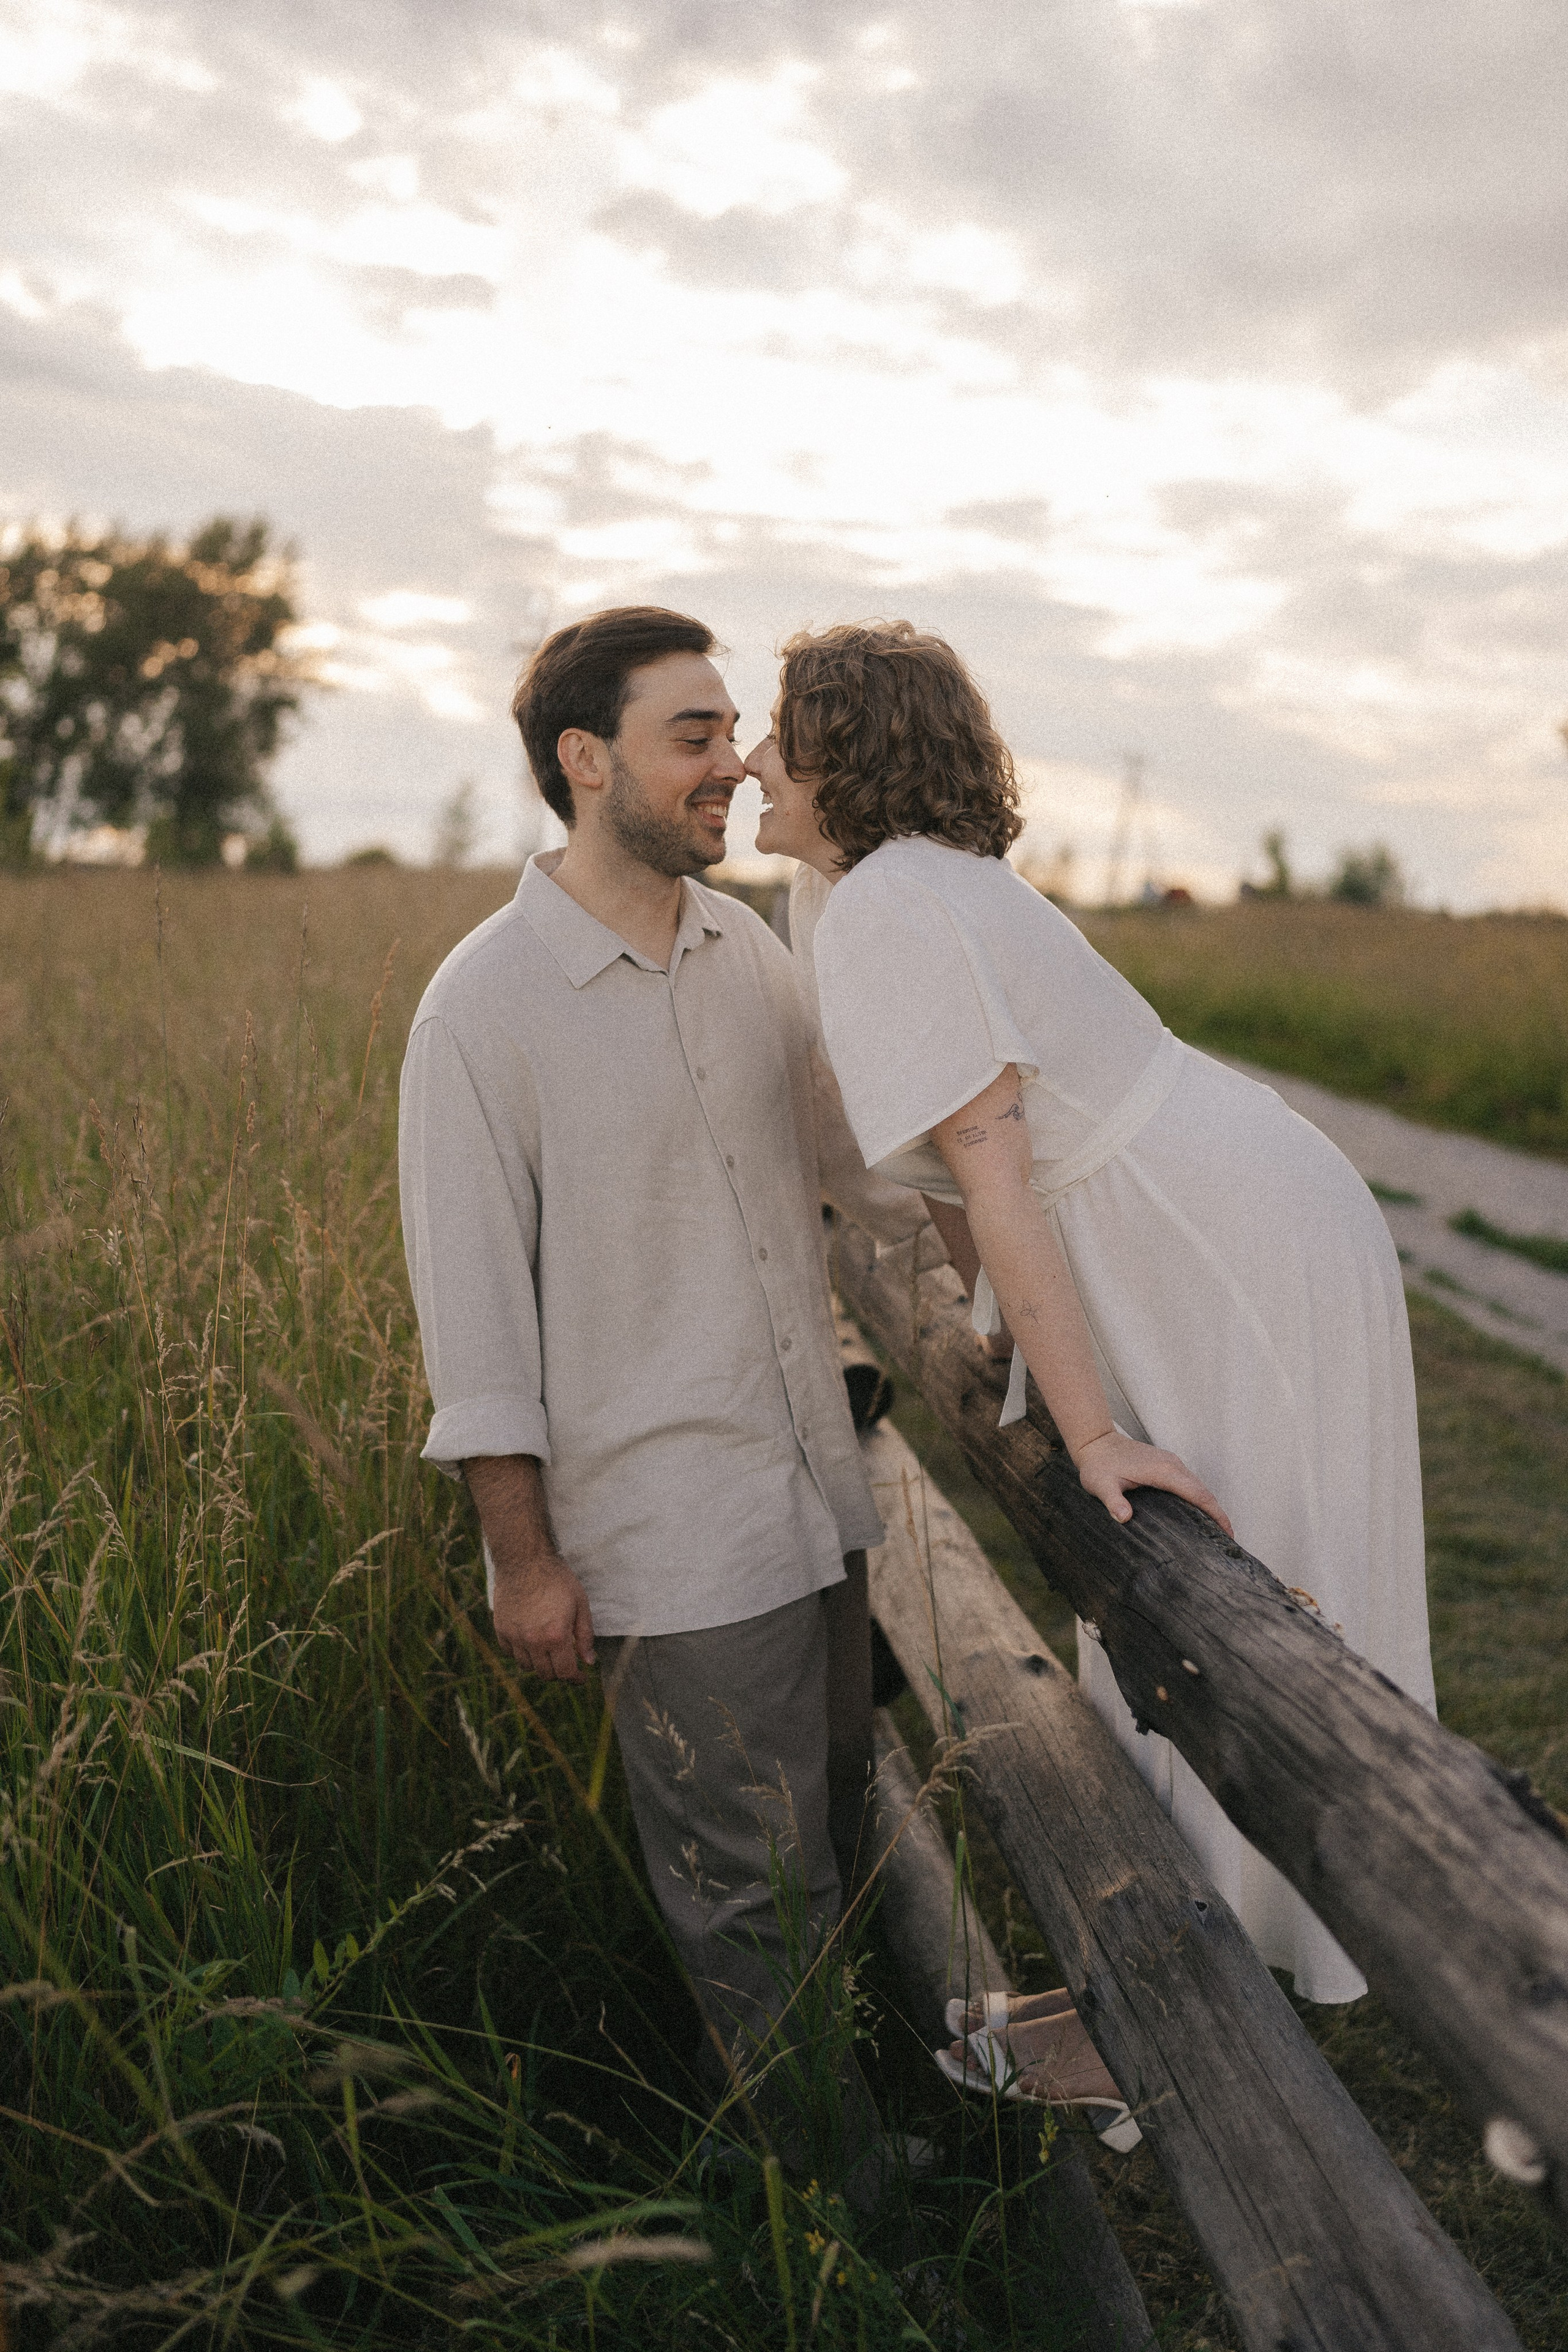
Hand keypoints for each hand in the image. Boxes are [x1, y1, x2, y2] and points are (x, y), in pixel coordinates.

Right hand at [491, 1551, 596, 1680]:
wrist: (524, 1560)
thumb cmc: (556, 1579)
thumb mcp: (580, 1603)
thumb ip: (585, 1635)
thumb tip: (588, 1661)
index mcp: (556, 1636)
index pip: (565, 1672)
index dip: (575, 1678)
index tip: (580, 1677)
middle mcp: (533, 1641)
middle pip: (545, 1674)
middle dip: (558, 1672)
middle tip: (565, 1662)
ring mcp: (514, 1637)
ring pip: (526, 1666)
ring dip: (539, 1664)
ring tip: (547, 1652)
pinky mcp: (501, 1629)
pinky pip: (509, 1653)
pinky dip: (520, 1653)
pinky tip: (529, 1643)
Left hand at [1073, 1431, 1232, 1535]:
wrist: (1096, 1442)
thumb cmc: (1099, 1465)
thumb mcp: (1101, 1485)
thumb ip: (1113, 1501)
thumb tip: (1124, 1517)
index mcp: (1164, 1471)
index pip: (1199, 1495)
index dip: (1216, 1514)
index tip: (1228, 1533)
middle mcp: (1173, 1465)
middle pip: (1204, 1492)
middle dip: (1218, 1515)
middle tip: (1227, 1541)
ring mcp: (1172, 1463)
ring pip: (1199, 1487)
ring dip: (1210, 1507)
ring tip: (1217, 1532)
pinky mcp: (1167, 1465)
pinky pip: (1190, 1483)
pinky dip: (1200, 1499)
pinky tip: (1198, 1514)